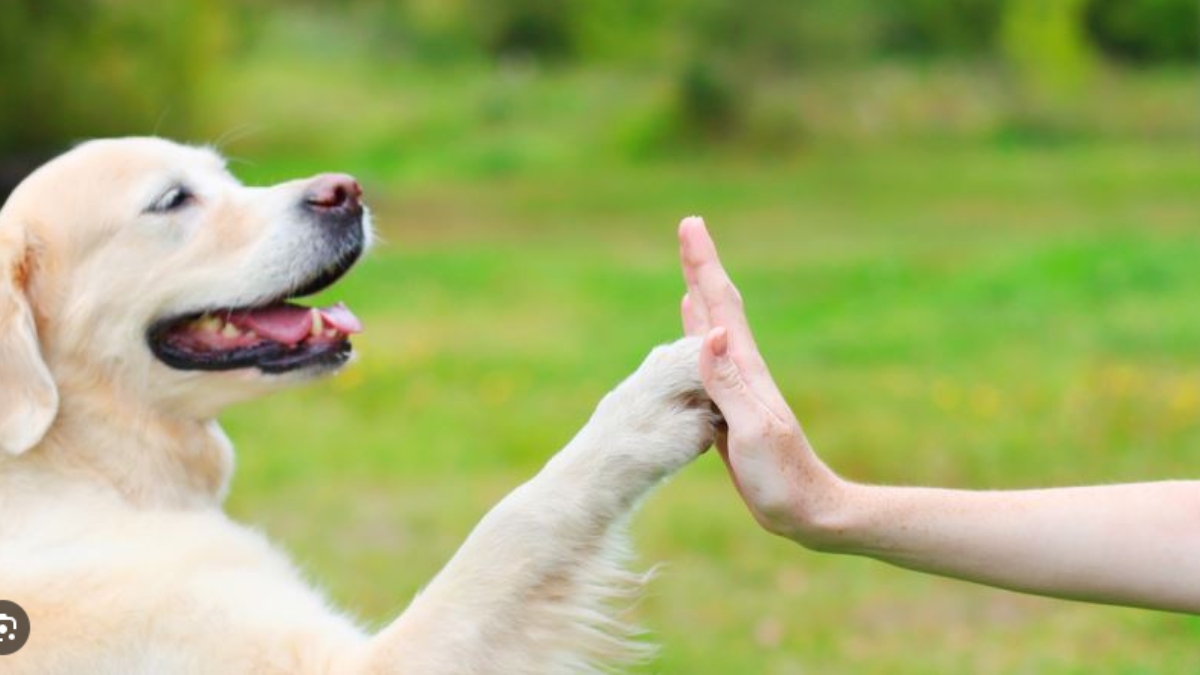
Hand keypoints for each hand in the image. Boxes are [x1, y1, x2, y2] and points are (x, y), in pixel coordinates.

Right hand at [678, 216, 846, 544]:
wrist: (807, 511)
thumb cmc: (783, 477)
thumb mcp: (753, 430)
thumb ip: (729, 384)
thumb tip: (710, 332)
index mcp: (747, 370)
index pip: (721, 306)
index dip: (704, 265)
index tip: (691, 226)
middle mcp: (743, 371)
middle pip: (718, 307)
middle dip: (702, 267)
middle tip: (689, 228)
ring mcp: (739, 389)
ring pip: (713, 330)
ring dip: (701, 297)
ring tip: (691, 273)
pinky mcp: (730, 409)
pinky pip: (708, 363)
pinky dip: (698, 339)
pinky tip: (696, 333)